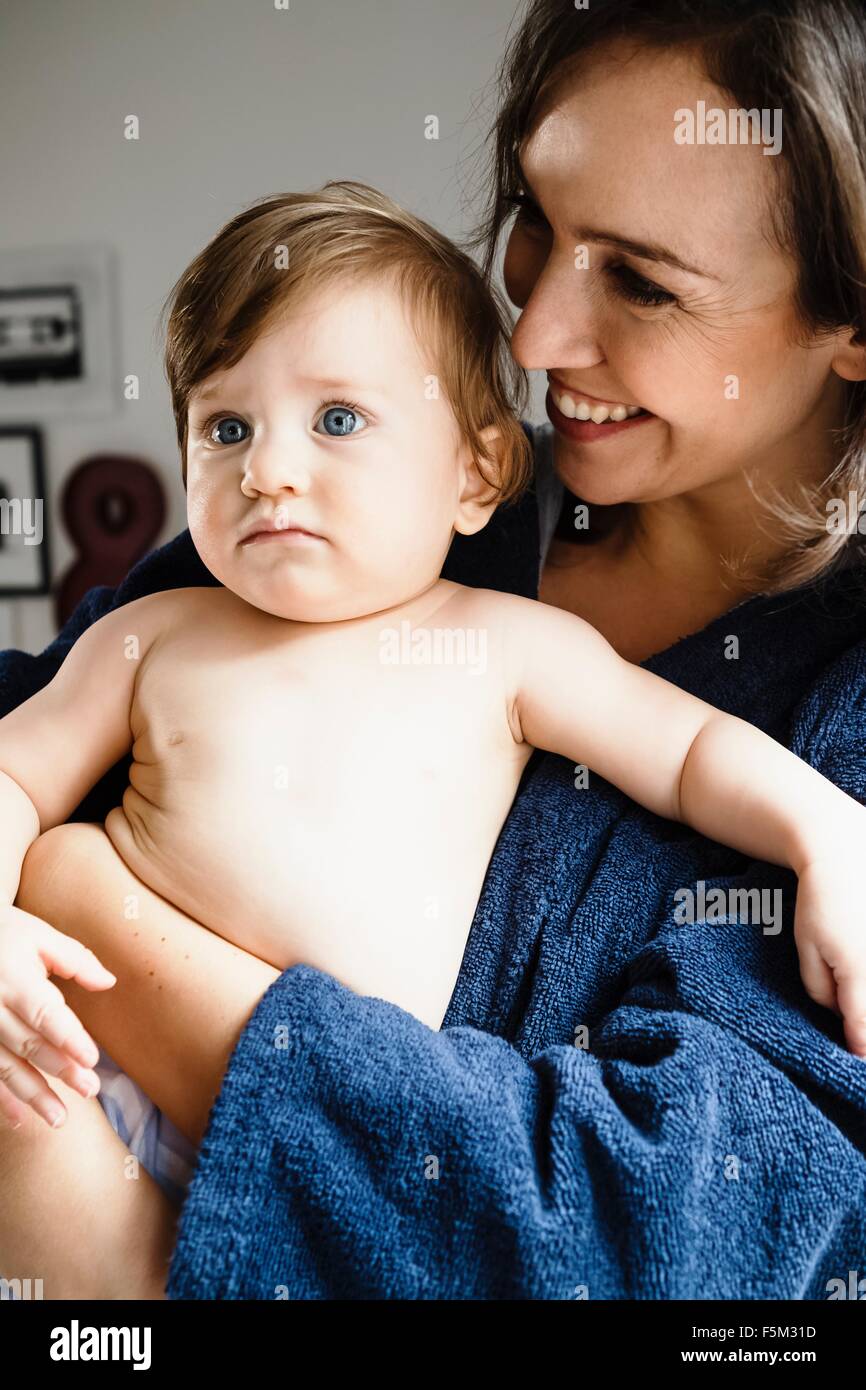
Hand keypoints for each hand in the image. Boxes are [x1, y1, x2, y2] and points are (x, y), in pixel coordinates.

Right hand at [0, 903, 116, 1128]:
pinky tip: (20, 1120)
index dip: (68, 1037)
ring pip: (5, 1066)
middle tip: (90, 1089)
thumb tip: (108, 982)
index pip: (45, 1013)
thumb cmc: (7, 933)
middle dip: (60, 1070)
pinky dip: (2, 1099)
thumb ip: (76, 960)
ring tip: (59, 1118)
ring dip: (32, 1095)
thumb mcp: (41, 936)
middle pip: (29, 1044)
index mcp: (16, 978)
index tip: (92, 1058)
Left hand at [794, 845, 865, 1056]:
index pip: (863, 1030)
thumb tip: (842, 1015)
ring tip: (853, 990)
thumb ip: (820, 989)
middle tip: (859, 1039)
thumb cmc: (819, 900)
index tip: (855, 1059)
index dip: (859, 1049)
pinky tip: (859, 969)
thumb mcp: (807, 946)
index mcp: (858, 972)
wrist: (845, 854)